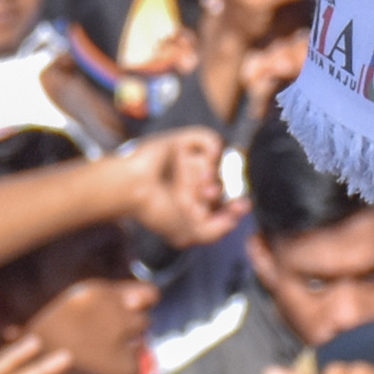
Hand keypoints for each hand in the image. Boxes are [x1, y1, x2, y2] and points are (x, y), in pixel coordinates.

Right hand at [115, 128, 242, 252]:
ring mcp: (194, 160)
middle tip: (203, 196)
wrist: (133, 188)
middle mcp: (200, 181)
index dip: (235, 205)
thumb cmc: (158, 211)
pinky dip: (210, 151)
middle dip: (216, 192)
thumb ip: (220, 228)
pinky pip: (211, 141)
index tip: (240, 205)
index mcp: (201, 203)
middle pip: (225, 183)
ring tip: (184, 183)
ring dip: (205, 176)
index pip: (229, 201)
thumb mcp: (193, 232)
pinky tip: (197, 161)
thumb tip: (241, 210)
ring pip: (218, 164)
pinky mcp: (186, 140)